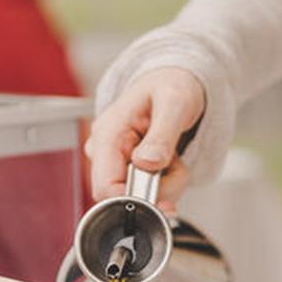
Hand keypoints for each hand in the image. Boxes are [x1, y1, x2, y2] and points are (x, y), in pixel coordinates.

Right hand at [85, 66, 205, 213]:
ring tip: (174, 158)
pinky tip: (169, 162)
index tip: (163, 197)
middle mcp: (105, 150)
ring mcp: (115, 161)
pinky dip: (166, 184)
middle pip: (123, 197)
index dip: (133, 199)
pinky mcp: (127, 169)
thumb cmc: (171, 85)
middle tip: (176, 165)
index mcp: (107, 134)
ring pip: (138, 198)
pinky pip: (147, 193)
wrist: (174, 81)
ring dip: (166, 186)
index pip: (105, 187)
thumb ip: (162, 135)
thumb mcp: (174, 103)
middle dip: (157, 190)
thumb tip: (147, 163)